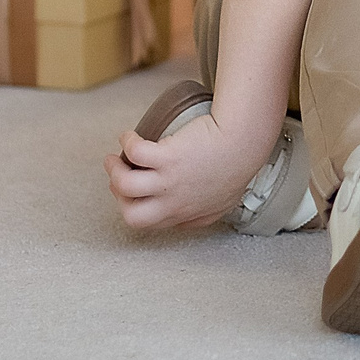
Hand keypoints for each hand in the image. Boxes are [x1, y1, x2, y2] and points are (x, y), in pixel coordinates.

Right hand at [105, 107, 277, 230]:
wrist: (245, 142)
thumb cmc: (236, 167)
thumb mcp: (220, 203)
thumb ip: (201, 215)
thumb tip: (187, 219)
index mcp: (183, 213)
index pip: (147, 223)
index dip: (133, 208)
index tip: (132, 194)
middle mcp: (173, 201)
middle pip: (131, 215)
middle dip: (118, 198)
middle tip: (118, 179)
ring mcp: (169, 180)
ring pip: (125, 185)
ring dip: (114, 170)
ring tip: (115, 157)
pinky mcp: (168, 156)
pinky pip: (135, 153)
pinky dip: (127, 142)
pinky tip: (129, 136)